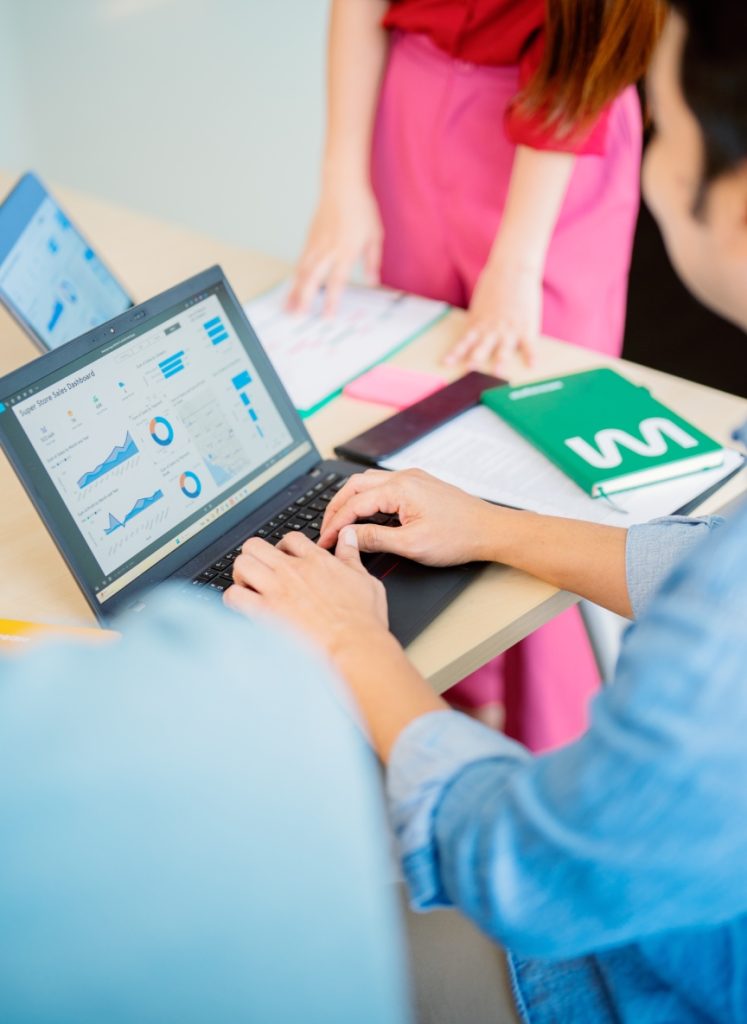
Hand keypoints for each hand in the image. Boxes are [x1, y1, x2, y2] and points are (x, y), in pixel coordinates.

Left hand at [224, 528, 388, 662]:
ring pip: (241, 565)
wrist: (354, 646)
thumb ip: (351, 555)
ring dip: (241, 575)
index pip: (290, 539)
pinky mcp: (265, 612)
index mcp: (316, 561)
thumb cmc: (363, 619)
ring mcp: (276, 590)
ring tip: (249, 588)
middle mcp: (292, 571)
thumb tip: (349, 537)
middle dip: (255, 557)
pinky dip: (233, 600)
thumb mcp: (365, 579)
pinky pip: (233, 596)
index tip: (285, 560)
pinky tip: (243, 608)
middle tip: (261, 572)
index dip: (284, 547)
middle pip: (255, 546)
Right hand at [287, 182, 383, 316]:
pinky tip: (292, 288)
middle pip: (313, 278)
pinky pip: (300, 262)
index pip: (337, 281)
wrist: (342, 184)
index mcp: (346, 250)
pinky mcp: (309, 239)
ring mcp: (316, 244)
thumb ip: (372, 261)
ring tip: (288, 307)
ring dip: (294, 291)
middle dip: (304, 299)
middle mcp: (328, 249)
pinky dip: (295, 277)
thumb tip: (374, 282)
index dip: (332, 300)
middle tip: (297, 316)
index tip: (327, 316)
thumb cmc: (361, 208)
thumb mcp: (375, 235)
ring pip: (302, 272)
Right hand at [319, 468, 498, 565]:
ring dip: (350, 500)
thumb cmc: (458, 537)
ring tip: (340, 522)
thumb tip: (349, 537)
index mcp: (400, 488)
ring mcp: (413, 479)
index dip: (335, 524)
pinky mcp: (420, 485)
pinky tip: (364, 514)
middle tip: (326, 529)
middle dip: (336, 507)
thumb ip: (376, 539)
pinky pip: (383, 486)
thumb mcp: (412, 544)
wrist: (490, 530)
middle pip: (355, 486)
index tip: (325, 541)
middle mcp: (404, 477)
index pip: (354, 503)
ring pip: (368, 483)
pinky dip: (367, 498)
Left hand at [445, 258, 540, 372]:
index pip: (464, 341)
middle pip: (482, 346)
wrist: (513, 267)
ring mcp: (510, 328)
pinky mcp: (526, 326)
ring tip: (499, 372)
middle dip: (476, 357)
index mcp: (479, 322)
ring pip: (504, 348)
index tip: (445, 363)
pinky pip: (529, 345)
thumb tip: (474, 331)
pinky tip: (533, 365)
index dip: (455, 353)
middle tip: (470, 367)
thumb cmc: (495, 283)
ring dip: (501, 360)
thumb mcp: (480, 304)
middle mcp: (492, 328)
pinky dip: (532, 355)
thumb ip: (478, 320)